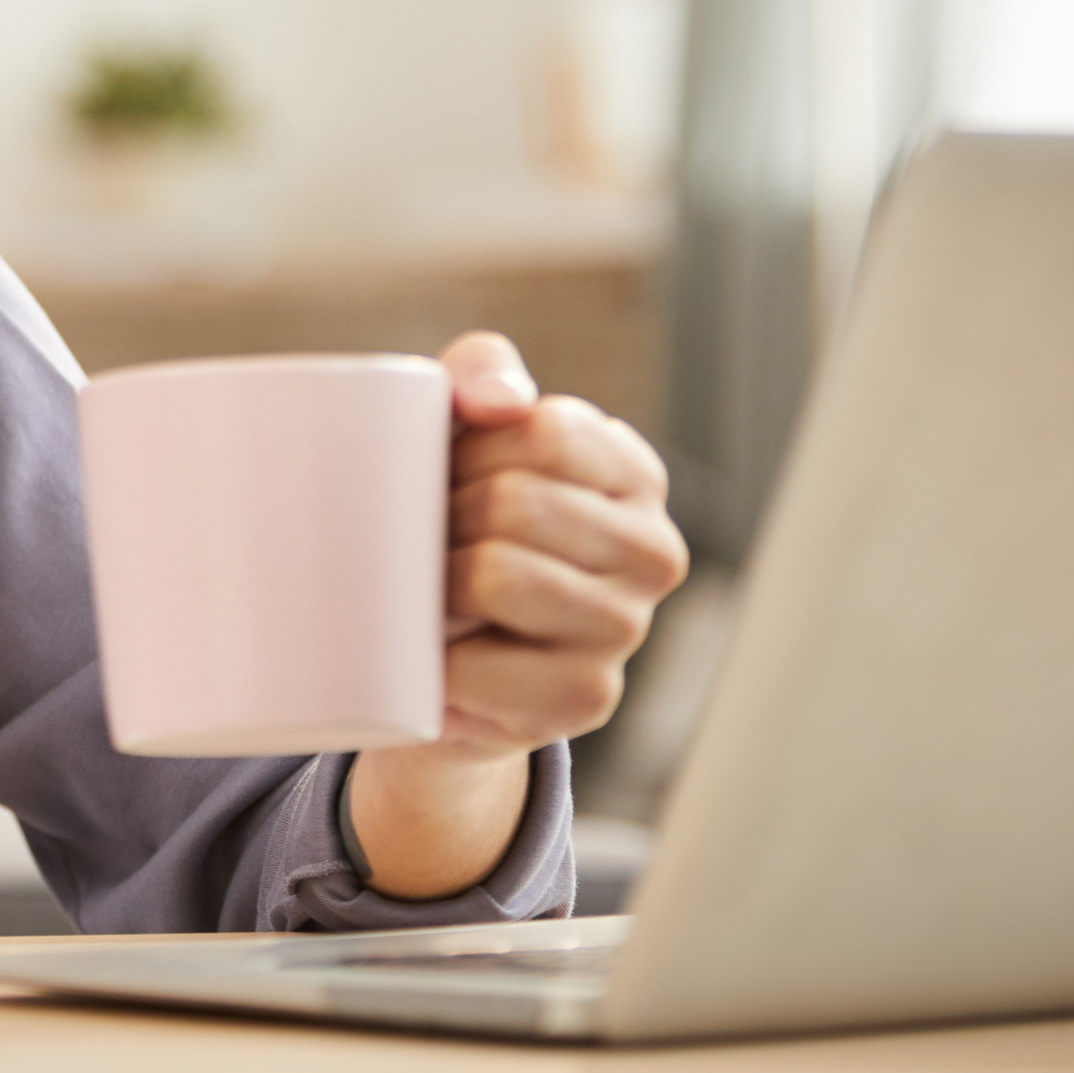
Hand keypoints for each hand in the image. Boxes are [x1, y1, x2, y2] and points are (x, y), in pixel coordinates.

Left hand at [347, 331, 688, 897]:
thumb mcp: (462, 428)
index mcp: (633, 473)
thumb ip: (481, 374)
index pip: (544, 431)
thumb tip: (497, 401)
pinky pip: (477, 664)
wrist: (437, 649)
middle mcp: (653, 551)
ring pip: (496, 576)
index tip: (443, 472)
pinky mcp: (586, 698)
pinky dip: (434, 660)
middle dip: (440, 517)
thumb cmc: (455, 517)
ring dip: (431, 584)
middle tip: (421, 540)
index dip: (467, 448)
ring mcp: (627, 630)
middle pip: (513, 502)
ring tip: (426, 591)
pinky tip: (435, 657)